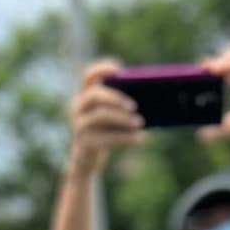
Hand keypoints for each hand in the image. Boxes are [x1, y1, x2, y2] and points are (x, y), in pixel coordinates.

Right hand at [68, 59, 144, 175]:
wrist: (87, 159)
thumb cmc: (106, 130)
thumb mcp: (112, 115)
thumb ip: (122, 104)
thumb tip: (151, 96)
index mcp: (86, 95)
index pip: (89, 76)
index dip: (102, 69)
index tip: (119, 71)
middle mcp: (78, 107)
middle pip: (95, 95)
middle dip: (116, 98)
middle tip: (134, 106)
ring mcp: (79, 125)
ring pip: (100, 116)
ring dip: (123, 118)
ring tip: (140, 123)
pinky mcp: (85, 143)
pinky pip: (106, 138)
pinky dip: (125, 138)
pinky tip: (140, 139)